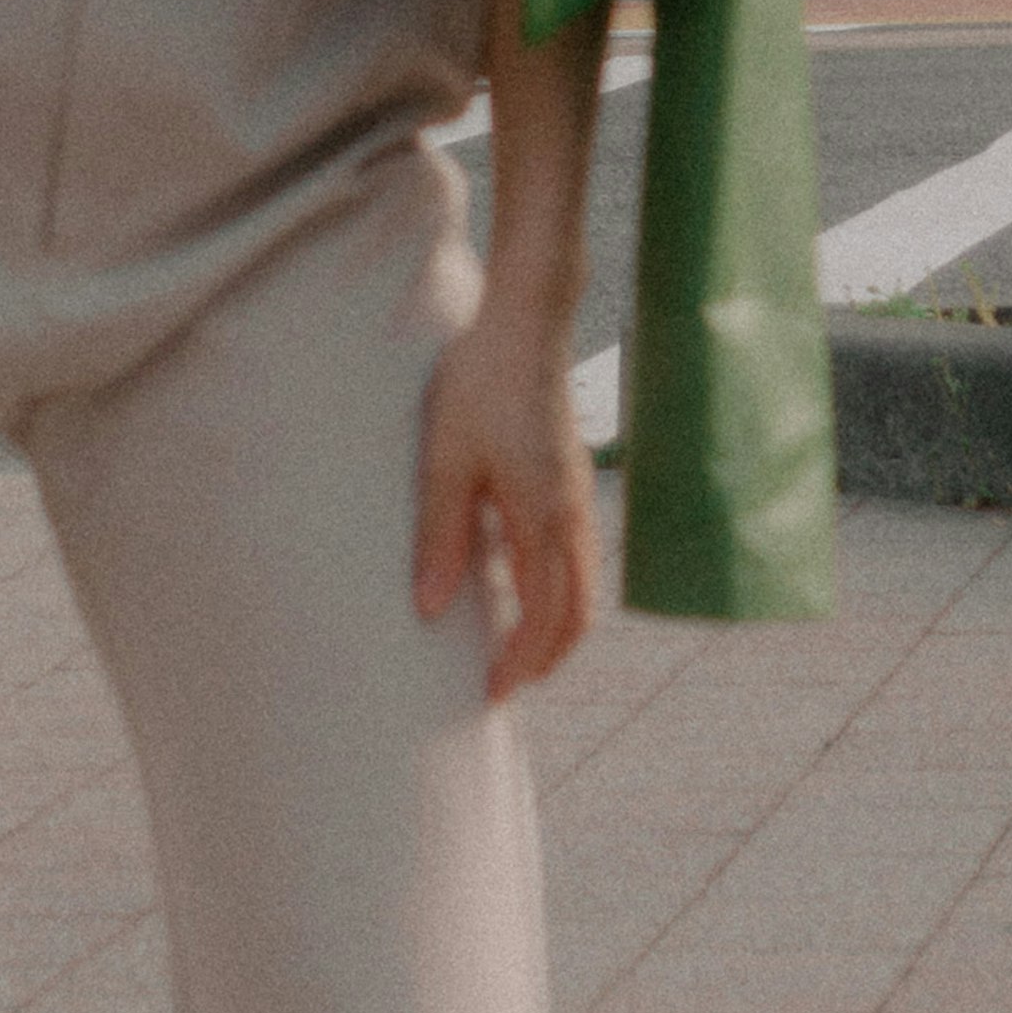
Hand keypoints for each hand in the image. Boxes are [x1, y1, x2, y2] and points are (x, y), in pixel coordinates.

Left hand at [412, 287, 595, 699]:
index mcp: (544, 515)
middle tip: (506, 686)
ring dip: (555, 626)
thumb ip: (440, 536)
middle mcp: (572, 512)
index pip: (543, 615)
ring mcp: (579, 493)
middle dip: (547, 657)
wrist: (525, 318)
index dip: (521, 662)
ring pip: (583, 584)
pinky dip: (558, 590)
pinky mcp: (573, 476)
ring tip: (513, 648)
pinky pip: (576, 554)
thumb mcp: (445, 459)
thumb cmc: (480, 381)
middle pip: (578, 612)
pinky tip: (520, 585)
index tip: (494, 694)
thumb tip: (428, 609)